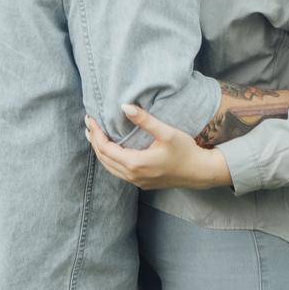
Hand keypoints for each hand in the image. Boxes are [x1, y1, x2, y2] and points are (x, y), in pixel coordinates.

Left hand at [84, 104, 231, 190]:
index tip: (90, 119)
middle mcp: (133, 176)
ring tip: (94, 136)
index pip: (106, 149)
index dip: (96, 134)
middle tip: (88, 125)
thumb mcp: (166, 132)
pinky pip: (118, 172)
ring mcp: (137, 182)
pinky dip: (110, 160)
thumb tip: (124, 106)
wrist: (199, 172)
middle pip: (104, 159)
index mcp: (135, 164)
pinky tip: (111, 150)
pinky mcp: (142, 183)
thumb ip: (144, 120)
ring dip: (101, 151)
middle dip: (94, 141)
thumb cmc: (185, 151)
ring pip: (110, 168)